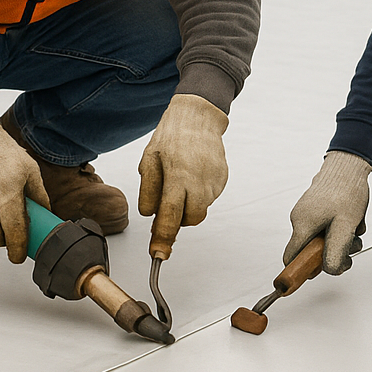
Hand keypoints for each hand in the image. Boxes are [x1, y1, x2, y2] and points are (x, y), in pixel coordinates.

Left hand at [137, 94, 228, 245]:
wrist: (198, 117)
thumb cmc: (171, 137)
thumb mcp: (149, 160)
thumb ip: (148, 190)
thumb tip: (149, 215)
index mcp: (178, 175)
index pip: (170, 215)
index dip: (163, 238)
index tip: (158, 254)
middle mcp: (200, 181)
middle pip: (191, 219)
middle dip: (179, 221)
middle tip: (167, 207)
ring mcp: (215, 181)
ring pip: (200, 209)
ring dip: (188, 204)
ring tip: (179, 180)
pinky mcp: (223, 179)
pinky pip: (208, 197)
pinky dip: (197, 194)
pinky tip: (191, 175)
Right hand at [285, 151, 371, 274]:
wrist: (349, 165)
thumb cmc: (346, 191)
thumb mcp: (345, 226)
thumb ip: (336, 251)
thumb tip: (330, 270)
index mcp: (302, 225)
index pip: (291, 257)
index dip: (300, 270)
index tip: (312, 276)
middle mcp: (299, 219)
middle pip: (311, 250)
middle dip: (333, 251)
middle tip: (350, 244)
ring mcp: (307, 212)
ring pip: (322, 238)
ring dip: (340, 238)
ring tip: (354, 226)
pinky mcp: (315, 208)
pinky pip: (326, 226)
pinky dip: (340, 227)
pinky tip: (351, 218)